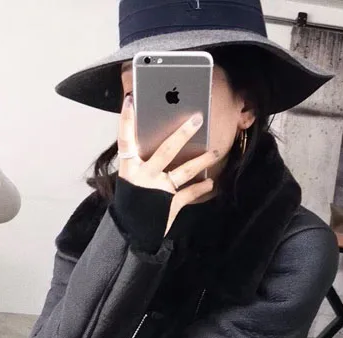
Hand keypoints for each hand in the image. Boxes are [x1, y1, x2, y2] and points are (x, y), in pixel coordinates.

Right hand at [118, 94, 218, 234]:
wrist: (131, 231)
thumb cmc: (131, 201)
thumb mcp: (129, 179)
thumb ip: (139, 161)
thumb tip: (153, 142)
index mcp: (129, 168)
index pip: (126, 139)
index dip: (127, 120)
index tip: (131, 100)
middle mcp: (144, 176)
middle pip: (165, 151)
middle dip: (182, 134)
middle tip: (197, 118)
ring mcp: (158, 190)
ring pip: (183, 172)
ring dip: (202, 160)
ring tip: (216, 151)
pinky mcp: (170, 204)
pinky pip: (189, 194)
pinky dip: (201, 188)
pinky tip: (211, 182)